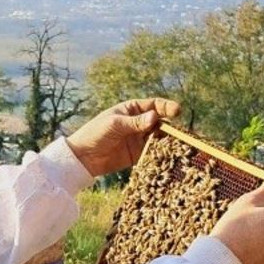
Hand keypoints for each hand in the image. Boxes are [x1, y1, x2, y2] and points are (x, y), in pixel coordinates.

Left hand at [65, 99, 180, 177]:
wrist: (83, 157)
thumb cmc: (95, 133)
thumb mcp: (114, 125)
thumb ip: (135, 122)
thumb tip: (155, 116)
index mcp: (132, 110)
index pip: (154, 105)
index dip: (167, 107)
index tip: (177, 111)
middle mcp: (138, 123)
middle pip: (160, 122)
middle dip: (171, 126)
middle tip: (181, 132)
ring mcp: (139, 139)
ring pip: (159, 138)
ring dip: (168, 141)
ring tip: (178, 145)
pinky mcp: (138, 155)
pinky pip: (153, 153)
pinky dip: (161, 155)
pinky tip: (168, 157)